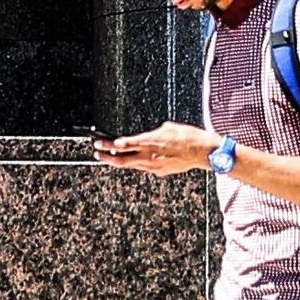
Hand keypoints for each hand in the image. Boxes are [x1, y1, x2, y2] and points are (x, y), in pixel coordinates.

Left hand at [94, 121, 214, 176]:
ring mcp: (154, 166)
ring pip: (131, 165)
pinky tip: (132, 159)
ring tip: (109, 157)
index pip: (123, 145)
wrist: (202, 152)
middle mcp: (149, 156)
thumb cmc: (188, 136)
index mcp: (150, 142)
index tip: (99, 143)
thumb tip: (145, 137)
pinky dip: (135, 163)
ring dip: (119, 161)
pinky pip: (143, 168)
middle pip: (122, 160)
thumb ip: (152, 133)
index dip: (109, 145)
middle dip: (107, 157)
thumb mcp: (167, 127)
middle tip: (97, 153)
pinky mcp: (160, 172)